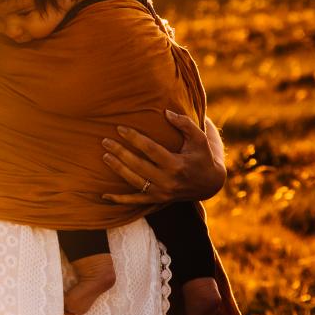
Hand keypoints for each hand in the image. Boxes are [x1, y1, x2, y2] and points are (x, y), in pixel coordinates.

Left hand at [101, 110, 225, 205]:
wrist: (210, 184)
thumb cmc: (202, 156)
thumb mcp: (199, 138)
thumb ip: (184, 123)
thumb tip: (166, 112)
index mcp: (177, 165)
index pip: (150, 150)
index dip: (134, 138)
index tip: (120, 128)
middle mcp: (168, 181)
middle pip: (138, 166)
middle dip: (120, 153)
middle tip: (105, 141)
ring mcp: (162, 193)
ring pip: (135, 182)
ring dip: (118, 170)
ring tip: (105, 156)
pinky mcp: (158, 201)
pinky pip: (136, 202)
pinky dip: (120, 200)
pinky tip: (104, 196)